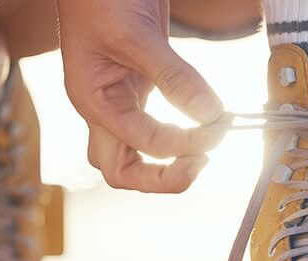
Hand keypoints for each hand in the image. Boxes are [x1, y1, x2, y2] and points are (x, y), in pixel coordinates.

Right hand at [57, 0, 223, 191]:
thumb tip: (211, 114)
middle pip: (123, 171)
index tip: (214, 130)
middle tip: (202, 161)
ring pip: (134, 157)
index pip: (139, 142)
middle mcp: (102, 109)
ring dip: (168, 165)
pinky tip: (201, 128)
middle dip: (162, 178)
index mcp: (92, 100)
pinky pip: (152, 129)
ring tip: (204, 151)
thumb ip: (175, 77)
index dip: (180, 144)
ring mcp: (118, 102)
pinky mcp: (137, 90)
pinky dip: (177, 137)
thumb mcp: (138, 35)